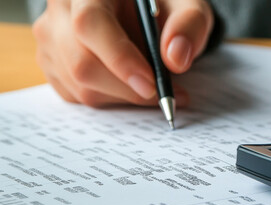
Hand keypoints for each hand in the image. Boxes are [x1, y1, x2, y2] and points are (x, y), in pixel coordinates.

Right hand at [33, 0, 213, 106]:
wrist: (147, 14)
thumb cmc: (165, 7)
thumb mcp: (187, 7)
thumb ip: (188, 26)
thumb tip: (176, 59)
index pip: (90, 23)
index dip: (119, 58)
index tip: (152, 83)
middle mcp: (61, 11)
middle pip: (82, 62)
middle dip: (128, 88)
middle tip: (166, 93)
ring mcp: (52, 39)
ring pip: (80, 85)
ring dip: (125, 97)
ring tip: (158, 86)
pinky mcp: (53, 64)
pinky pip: (78, 96)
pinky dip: (113, 100)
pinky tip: (134, 86)